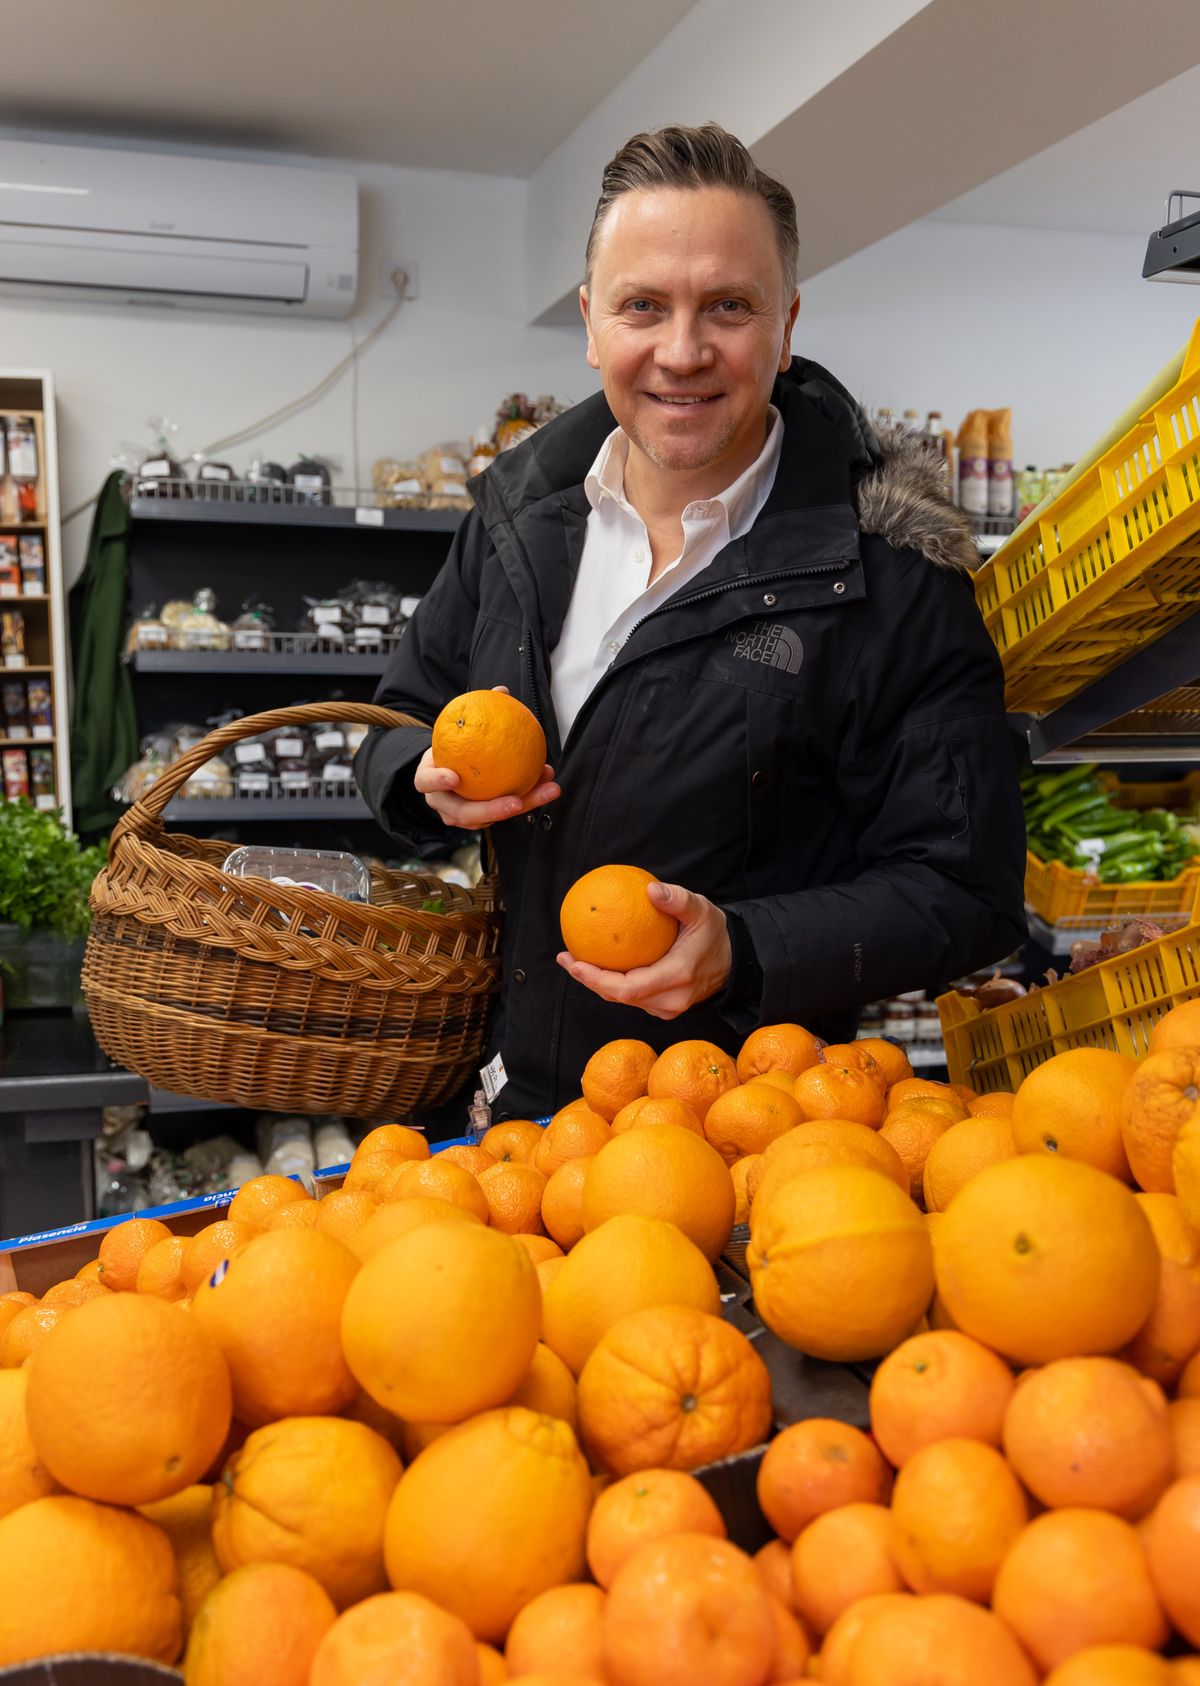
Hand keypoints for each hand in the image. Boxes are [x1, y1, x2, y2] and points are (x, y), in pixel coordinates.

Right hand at [415, 685, 559, 828]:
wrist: (449, 767)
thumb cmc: (454, 745)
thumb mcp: (458, 728)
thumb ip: (476, 711)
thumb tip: (502, 690)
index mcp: (428, 778)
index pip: (426, 781)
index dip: (437, 781)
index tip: (454, 777)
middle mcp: (441, 801)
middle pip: (462, 813)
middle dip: (491, 810)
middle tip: (516, 802)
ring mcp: (459, 815)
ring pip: (488, 819)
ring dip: (522, 805)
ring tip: (546, 790)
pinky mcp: (479, 820)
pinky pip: (504, 813)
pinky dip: (528, 799)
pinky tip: (548, 784)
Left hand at [556, 879, 731, 1020]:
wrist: (738, 960)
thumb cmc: (716, 932)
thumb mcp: (702, 909)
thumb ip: (678, 899)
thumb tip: (651, 889)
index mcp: (677, 977)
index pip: (627, 988)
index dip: (596, 979)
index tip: (574, 961)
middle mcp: (671, 999)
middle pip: (618, 997)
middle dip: (587, 979)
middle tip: (564, 957)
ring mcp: (668, 1008)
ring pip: (623, 999)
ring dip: (597, 982)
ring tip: (573, 960)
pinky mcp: (665, 1008)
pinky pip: (633, 997)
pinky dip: (612, 983)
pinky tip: (598, 964)